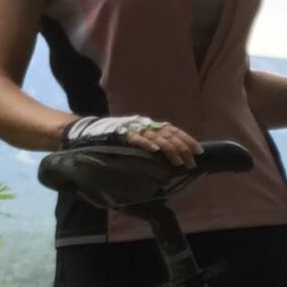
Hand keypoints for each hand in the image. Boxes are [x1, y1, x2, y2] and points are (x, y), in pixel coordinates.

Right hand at [60, 114, 199, 165]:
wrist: (88, 134)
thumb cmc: (114, 141)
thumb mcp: (136, 142)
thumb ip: (150, 147)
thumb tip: (169, 162)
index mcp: (149, 125)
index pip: (172, 130)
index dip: (186, 139)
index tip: (199, 151)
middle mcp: (144, 124)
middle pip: (169, 134)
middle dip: (183, 148)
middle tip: (192, 162)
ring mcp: (133, 129)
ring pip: (156, 137)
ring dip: (169, 150)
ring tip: (178, 162)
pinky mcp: (121, 134)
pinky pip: (136, 139)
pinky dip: (146, 144)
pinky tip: (155, 151)